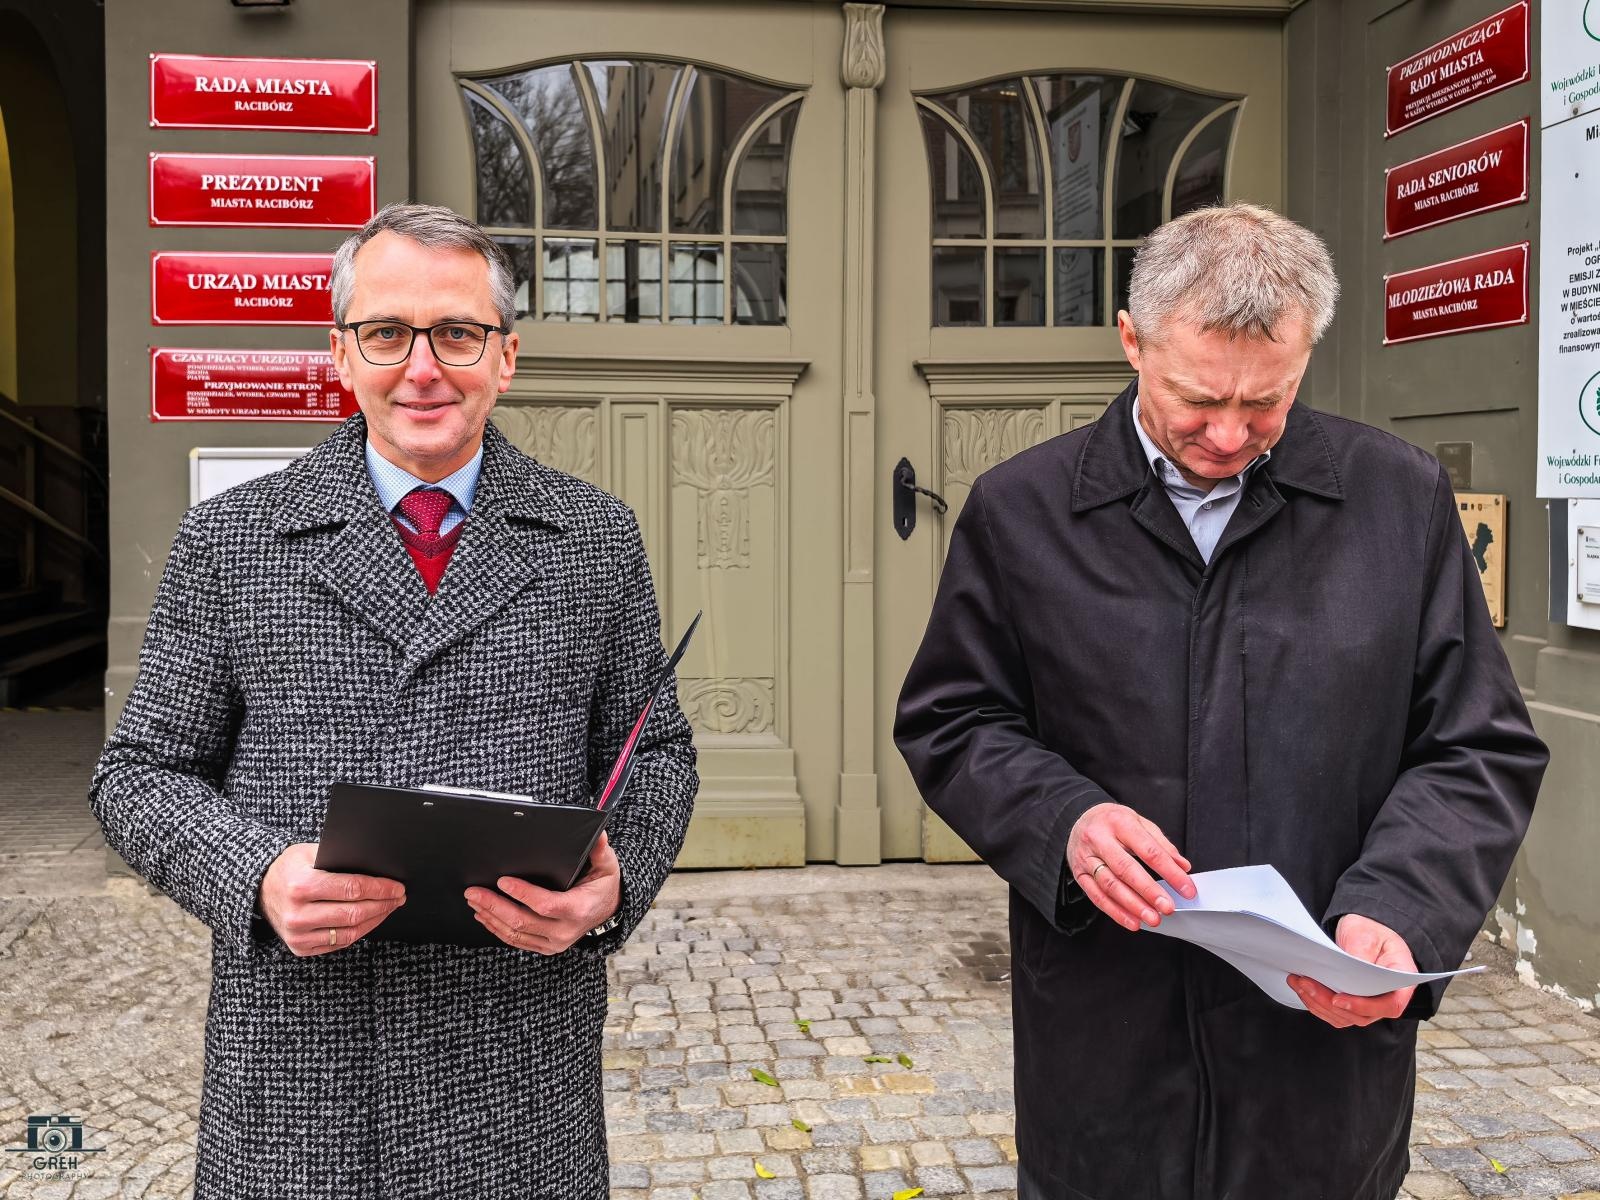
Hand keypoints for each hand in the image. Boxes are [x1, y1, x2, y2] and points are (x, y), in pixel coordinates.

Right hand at [259, 843, 405, 956]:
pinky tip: (371, 920)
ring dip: (376, 920)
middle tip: (399, 897)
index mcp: (301, 886)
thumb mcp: (310, 853)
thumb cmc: (290, 867)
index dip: (380, 889)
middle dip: (383, 904)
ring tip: (389, 907)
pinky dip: (360, 931)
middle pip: (354, 913)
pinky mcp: (300, 947)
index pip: (352, 889)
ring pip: (350, 932)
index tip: (397, 887)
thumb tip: (378, 867)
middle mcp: (297, 914)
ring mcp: (298, 935)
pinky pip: (339, 943)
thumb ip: (339, 859)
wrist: (259, 888)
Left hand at [465, 832, 620, 954]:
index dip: (522, 893)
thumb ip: (600, 850)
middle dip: (494, 905)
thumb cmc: (603, 885)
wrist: (608, 911)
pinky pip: (516, 941)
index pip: (545, 904)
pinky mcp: (545, 947)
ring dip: (491, 917)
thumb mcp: (606, 866)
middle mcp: (565, 930)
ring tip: (474, 901)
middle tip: (474, 891)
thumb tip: (599, 833)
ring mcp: (553, 942)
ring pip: (515, 934)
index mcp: (579, 909)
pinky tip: (484, 916)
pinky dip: (497, 929)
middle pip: (522, 921)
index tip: (503, 880)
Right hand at [1067, 802, 1194, 930]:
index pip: (1148, 850)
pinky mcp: (1079, 874)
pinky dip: (1116, 912)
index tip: (1186, 889)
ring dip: (1133, 906)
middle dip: (1149, 891)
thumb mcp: (1139, 822)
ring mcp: (1086, 857)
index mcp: (1119, 822)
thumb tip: (1183, 867)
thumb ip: (1161, 845)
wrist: (1079, 819)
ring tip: (1152, 918)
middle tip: (1167, 907)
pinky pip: (1096, 896)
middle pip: (1125, 869)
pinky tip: (1132, 921)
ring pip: (1110, 886)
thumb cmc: (1113, 822)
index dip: (1170, 872)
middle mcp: (1099, 839)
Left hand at [1288, 914, 1416, 1027]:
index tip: (1338, 999)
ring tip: (1298, 983)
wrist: (1363, 932)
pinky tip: (1303, 990)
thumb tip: (1351, 970)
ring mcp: (1369, 1005)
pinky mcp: (1352, 1005)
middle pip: (1362, 1015)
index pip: (1390, 1005)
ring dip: (1318, 1004)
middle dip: (1329, 1002)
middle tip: (1306, 983)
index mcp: (1400, 981)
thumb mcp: (1368, 935)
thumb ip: (1362, 954)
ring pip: (1345, 1018)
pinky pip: (1336, 1014)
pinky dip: (1317, 1005)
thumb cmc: (1370, 932)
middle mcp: (1387, 998)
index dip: (1364, 1006)